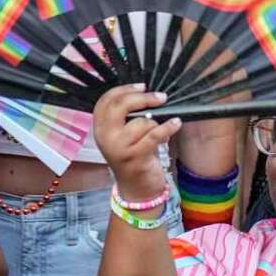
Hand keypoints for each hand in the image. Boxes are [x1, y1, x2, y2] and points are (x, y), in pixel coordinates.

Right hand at [93, 83, 179, 199]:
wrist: (137, 189)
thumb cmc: (134, 157)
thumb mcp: (123, 136)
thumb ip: (126, 117)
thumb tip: (146, 93)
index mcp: (100, 128)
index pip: (106, 101)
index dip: (124, 89)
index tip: (142, 86)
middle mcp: (105, 137)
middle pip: (119, 106)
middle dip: (141, 97)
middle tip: (160, 97)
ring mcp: (118, 148)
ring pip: (141, 122)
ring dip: (157, 123)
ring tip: (161, 130)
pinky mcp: (135, 157)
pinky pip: (154, 135)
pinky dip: (168, 127)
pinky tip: (176, 123)